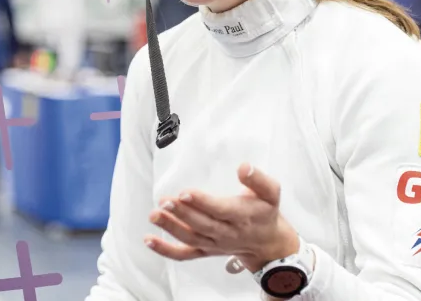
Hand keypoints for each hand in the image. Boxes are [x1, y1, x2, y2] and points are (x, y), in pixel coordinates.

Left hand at [144, 163, 299, 272]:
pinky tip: (149, 240)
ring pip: (190, 238)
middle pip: (202, 224)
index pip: (220, 210)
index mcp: (242, 216)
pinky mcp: (205, 250)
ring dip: (171, 227)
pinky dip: (166, 250)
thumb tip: (244, 166)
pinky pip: (185, 254)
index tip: (186, 192)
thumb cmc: (265, 212)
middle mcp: (227, 233)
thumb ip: (258, 179)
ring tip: (154, 215)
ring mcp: (214, 244)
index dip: (202, 202)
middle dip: (182, 213)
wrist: (268, 243)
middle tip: (165, 201)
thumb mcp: (271, 192)